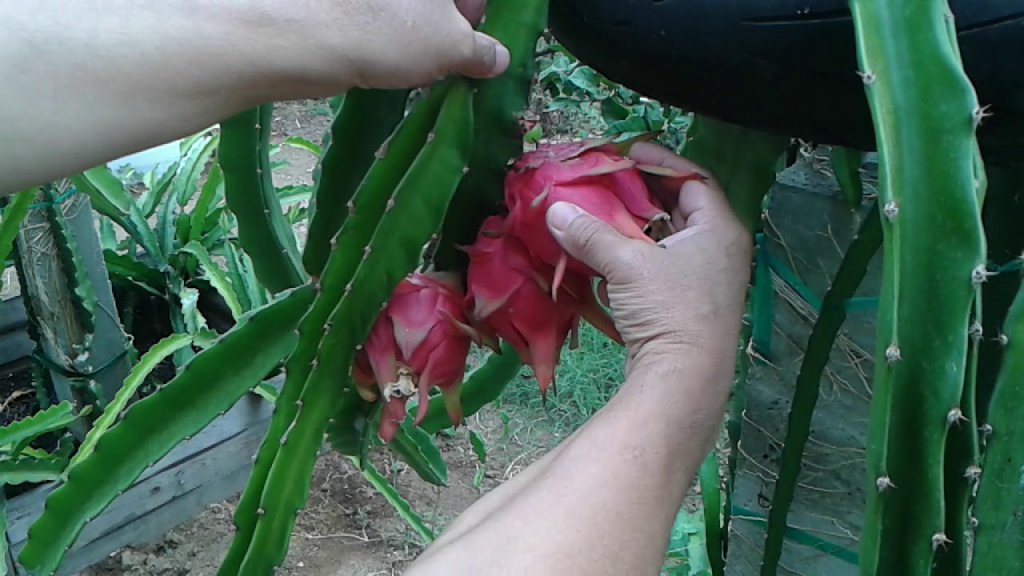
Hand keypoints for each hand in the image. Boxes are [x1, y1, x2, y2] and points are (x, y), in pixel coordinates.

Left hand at [273, 0, 509, 91]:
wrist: (313, 41)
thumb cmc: (392, 34)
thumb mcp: (454, 47)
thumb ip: (481, 51)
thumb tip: (498, 58)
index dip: (480, 18)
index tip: (481, 51)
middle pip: (442, 6)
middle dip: (452, 31)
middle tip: (453, 66)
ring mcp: (377, 1)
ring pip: (413, 15)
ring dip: (424, 41)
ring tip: (424, 71)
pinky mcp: (351, 10)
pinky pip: (385, 24)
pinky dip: (395, 43)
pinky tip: (393, 67)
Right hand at [545, 142, 751, 372]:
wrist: (683, 379)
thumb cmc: (669, 310)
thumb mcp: (627, 263)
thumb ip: (591, 233)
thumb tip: (554, 210)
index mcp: (719, 229)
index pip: (693, 178)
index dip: (659, 162)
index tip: (627, 152)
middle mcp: (720, 251)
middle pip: (678, 208)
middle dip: (640, 195)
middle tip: (607, 182)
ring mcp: (705, 281)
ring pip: (667, 240)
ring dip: (634, 228)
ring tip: (600, 214)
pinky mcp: (687, 306)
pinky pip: (660, 268)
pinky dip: (635, 257)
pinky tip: (606, 255)